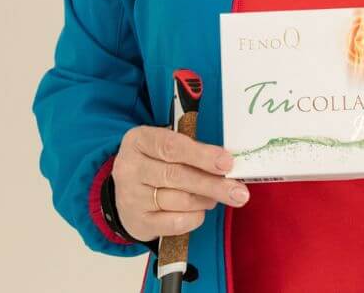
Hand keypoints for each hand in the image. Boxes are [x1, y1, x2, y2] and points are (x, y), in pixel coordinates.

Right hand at [112, 125, 249, 241]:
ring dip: (205, 199)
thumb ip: (192, 149)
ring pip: (178, 200)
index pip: (172, 147)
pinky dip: (194, 217)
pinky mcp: (137, 222)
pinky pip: (173, 223)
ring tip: (218, 196)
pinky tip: (201, 210)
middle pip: (177, 176)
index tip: (227, 162)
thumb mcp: (165, 145)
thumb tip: (227, 162)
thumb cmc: (155, 162)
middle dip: (213, 184)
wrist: (125, 190)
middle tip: (238, 191)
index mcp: (139, 140)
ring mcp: (131, 197)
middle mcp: (130, 168)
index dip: (202, 155)